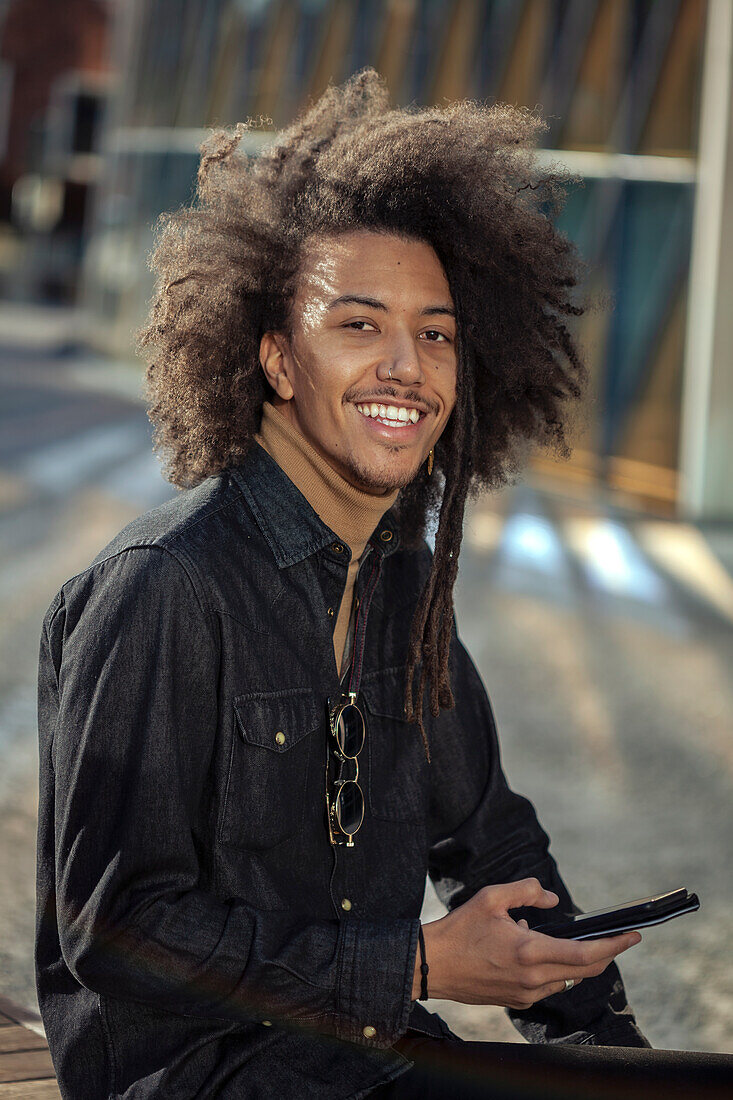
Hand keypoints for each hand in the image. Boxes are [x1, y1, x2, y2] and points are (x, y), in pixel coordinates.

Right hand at [413, 878, 641, 1008]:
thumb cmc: (459, 930)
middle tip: (619, 939)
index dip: (614, 946)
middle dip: (607, 954)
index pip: (585, 954)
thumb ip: (526, 891)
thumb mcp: (491, 898)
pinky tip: (538, 951)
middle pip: (585, 970)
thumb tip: (552, 899)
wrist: (431, 965)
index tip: (633, 936)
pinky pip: (549, 986)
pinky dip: (555, 969)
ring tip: (571, 940)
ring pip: (568, 979)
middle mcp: (532, 979)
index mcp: (529, 952)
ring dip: (579, 962)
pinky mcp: (517, 1001)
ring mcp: (525, 994)